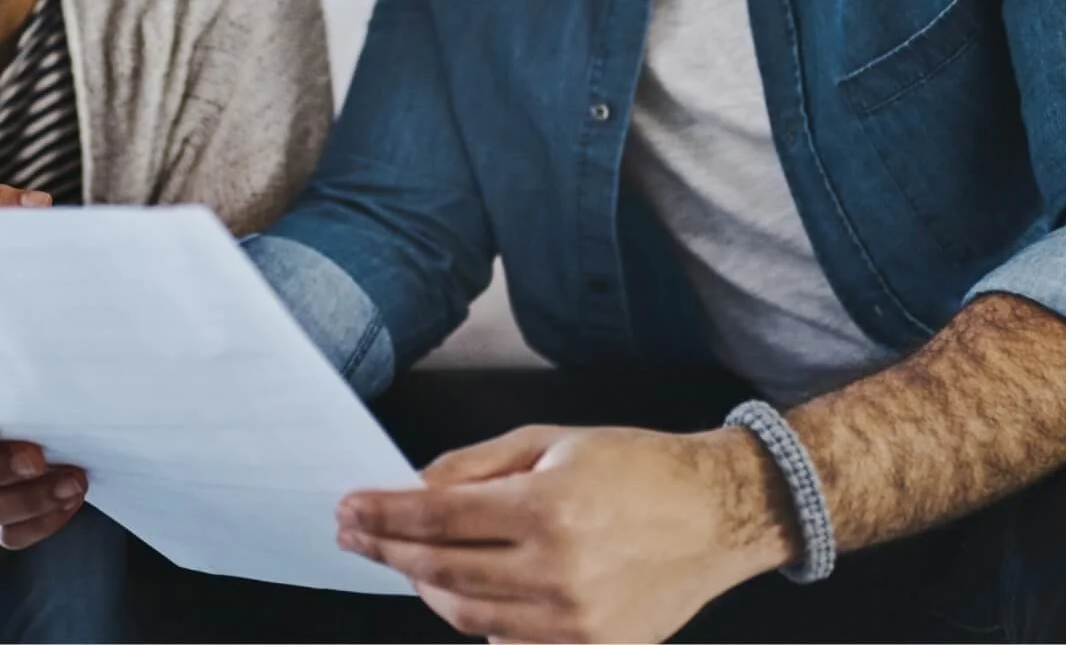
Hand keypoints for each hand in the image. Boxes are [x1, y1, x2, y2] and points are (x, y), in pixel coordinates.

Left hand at [335, 424, 797, 643]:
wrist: (717, 513)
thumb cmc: (636, 467)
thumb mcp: (551, 442)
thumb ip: (475, 467)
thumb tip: (412, 487)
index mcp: (547, 509)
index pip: (437, 518)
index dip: (383, 515)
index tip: (349, 509)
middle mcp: (558, 572)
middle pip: (441, 572)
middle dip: (387, 551)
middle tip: (353, 533)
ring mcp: (576, 623)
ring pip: (467, 617)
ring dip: (424, 588)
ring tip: (402, 562)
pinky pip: (510, 644)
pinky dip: (477, 619)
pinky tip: (461, 593)